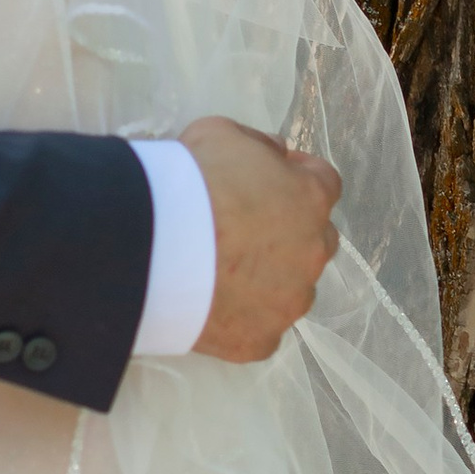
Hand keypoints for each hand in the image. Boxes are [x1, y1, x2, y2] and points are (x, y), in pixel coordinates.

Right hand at [179, 116, 342, 361]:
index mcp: (310, 198)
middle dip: (290, 232)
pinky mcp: (259, 339)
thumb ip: (257, 144)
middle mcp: (312, 252)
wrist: (150, 247)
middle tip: (246, 229)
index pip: (324, 183)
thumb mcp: (220, 134)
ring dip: (270, 279)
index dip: (298, 178)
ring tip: (225, 273)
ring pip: (292, 290)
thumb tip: (274, 154)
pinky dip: (243, 318)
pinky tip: (214, 307)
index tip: (275, 178)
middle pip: (315, 240)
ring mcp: (289, 301)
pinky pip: (261, 329)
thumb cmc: (190, 182)